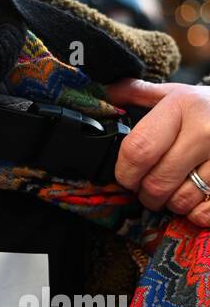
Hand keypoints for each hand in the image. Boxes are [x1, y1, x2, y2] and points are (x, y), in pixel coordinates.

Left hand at [104, 78, 209, 224]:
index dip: (125, 172)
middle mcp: (205, 132)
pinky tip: (195, 197)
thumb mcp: (176, 93)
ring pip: (181, 202)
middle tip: (147, 187)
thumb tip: (106, 94)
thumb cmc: (208, 107)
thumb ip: (138, 93)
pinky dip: (195, 213)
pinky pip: (205, 213)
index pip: (138, 151)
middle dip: (145, 193)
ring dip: (170, 203)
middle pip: (156, 183)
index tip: (126, 176)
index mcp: (182, 107)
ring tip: (174, 188)